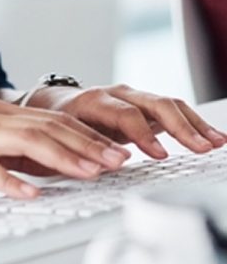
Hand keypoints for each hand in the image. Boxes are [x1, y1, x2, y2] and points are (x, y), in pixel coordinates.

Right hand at [0, 99, 132, 199]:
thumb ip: (13, 150)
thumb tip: (52, 166)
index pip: (52, 120)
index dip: (88, 135)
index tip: (117, 151)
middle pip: (47, 127)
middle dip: (86, 145)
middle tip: (117, 161)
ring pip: (25, 142)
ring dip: (61, 158)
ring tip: (88, 173)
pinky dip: (11, 180)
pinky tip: (30, 193)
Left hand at [27, 83, 226, 159]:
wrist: (53, 103)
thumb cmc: (56, 121)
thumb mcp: (59, 134)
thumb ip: (77, 149)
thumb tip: (97, 169)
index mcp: (93, 101)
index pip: (124, 114)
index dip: (143, 134)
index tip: (160, 156)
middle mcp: (116, 95)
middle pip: (153, 104)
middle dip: (180, 126)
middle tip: (201, 148)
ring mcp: (133, 99)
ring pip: (168, 104)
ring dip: (194, 124)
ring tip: (216, 142)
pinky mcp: (144, 107)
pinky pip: (173, 111)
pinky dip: (193, 124)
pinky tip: (212, 138)